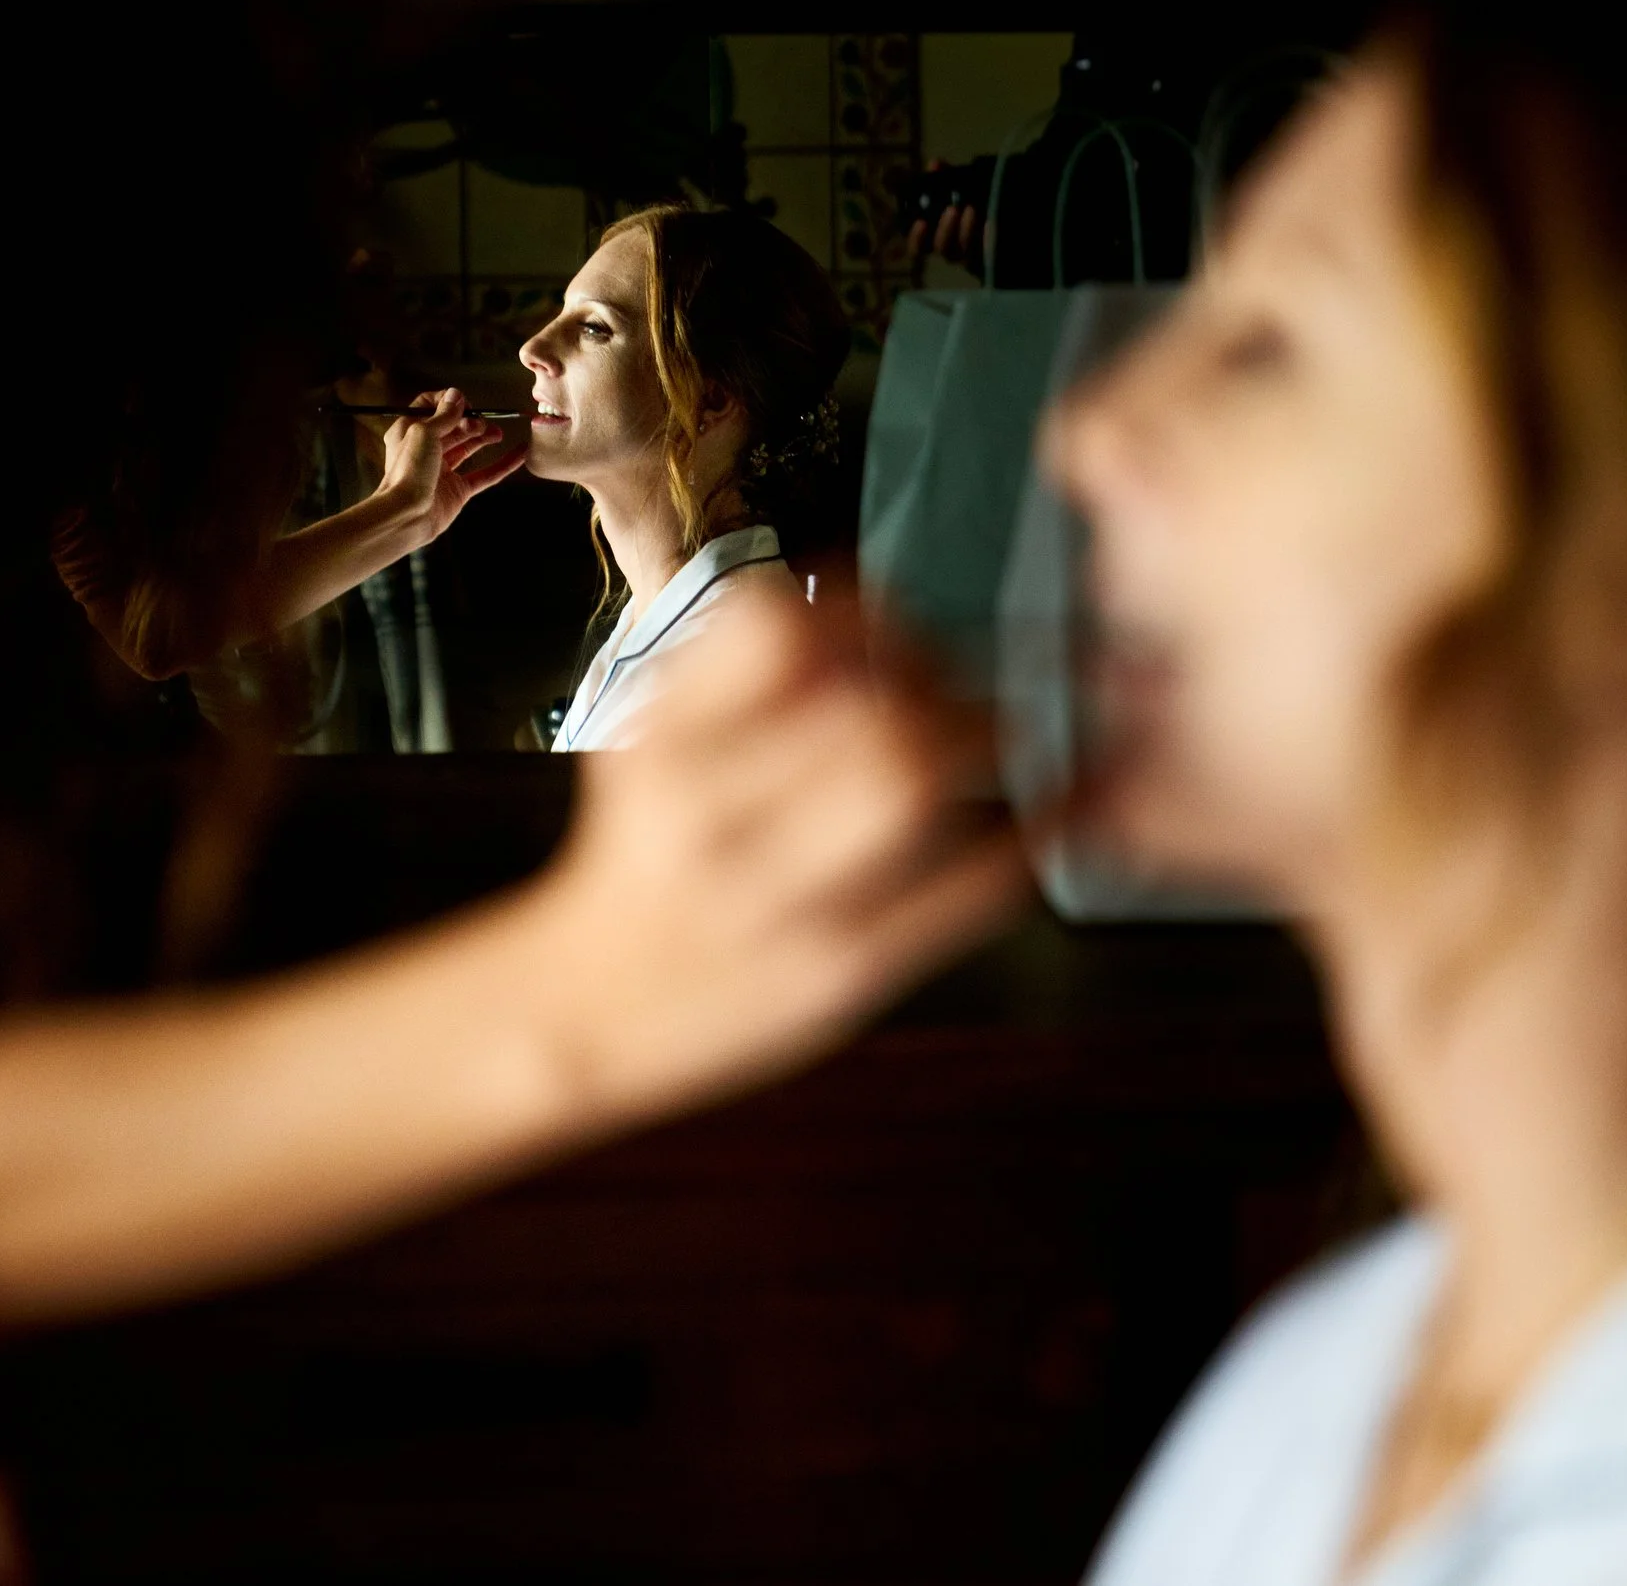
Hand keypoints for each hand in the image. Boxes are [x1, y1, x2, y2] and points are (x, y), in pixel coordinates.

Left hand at [376, 387, 525, 542]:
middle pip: (453, 428)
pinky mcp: (458, 491)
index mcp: (409, 432)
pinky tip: (518, 455)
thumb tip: (455, 395)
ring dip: (484, 437)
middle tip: (481, 422)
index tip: (463, 403)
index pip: (430, 408)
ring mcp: (442, 471)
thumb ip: (443, 415)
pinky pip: (485, 475)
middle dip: (470, 421)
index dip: (448, 403)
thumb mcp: (423, 432)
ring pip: (468, 448)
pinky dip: (503, 465)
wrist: (407, 514)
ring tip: (498, 433)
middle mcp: (425, 450)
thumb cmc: (407, 472)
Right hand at [532, 585, 1024, 1117]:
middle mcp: (704, 812)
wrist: (586, 1011)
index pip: (778, 624)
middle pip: (865, 706)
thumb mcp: (657, 749)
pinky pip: (957, 895)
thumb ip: (747, 683)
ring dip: (983, 746)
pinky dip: (1018, 844)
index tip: (904, 635)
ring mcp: (771, 900)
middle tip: (973, 695)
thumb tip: (890, 622)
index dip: (868, 615)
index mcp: (662, 738)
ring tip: (1003, 741)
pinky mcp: (837, 975)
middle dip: (947, 686)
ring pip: (908, 785)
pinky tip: (1040, 822)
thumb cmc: (651, 860)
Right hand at [905, 162, 984, 278]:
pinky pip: (987, 249)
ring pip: (964, 249)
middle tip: (952, 209)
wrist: (1001, 214)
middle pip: (942, 249)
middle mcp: (951, 249)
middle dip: (945, 230)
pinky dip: (987, 235)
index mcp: (935, 238)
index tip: (921, 222)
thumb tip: (934, 164)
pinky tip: (989, 222)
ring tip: (971, 209)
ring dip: (966, 230)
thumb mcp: (955, 189)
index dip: (916, 238)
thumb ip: (943, 178)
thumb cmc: (967, 202)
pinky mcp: (989, 254)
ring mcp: (971, 255)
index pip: (918, 248)